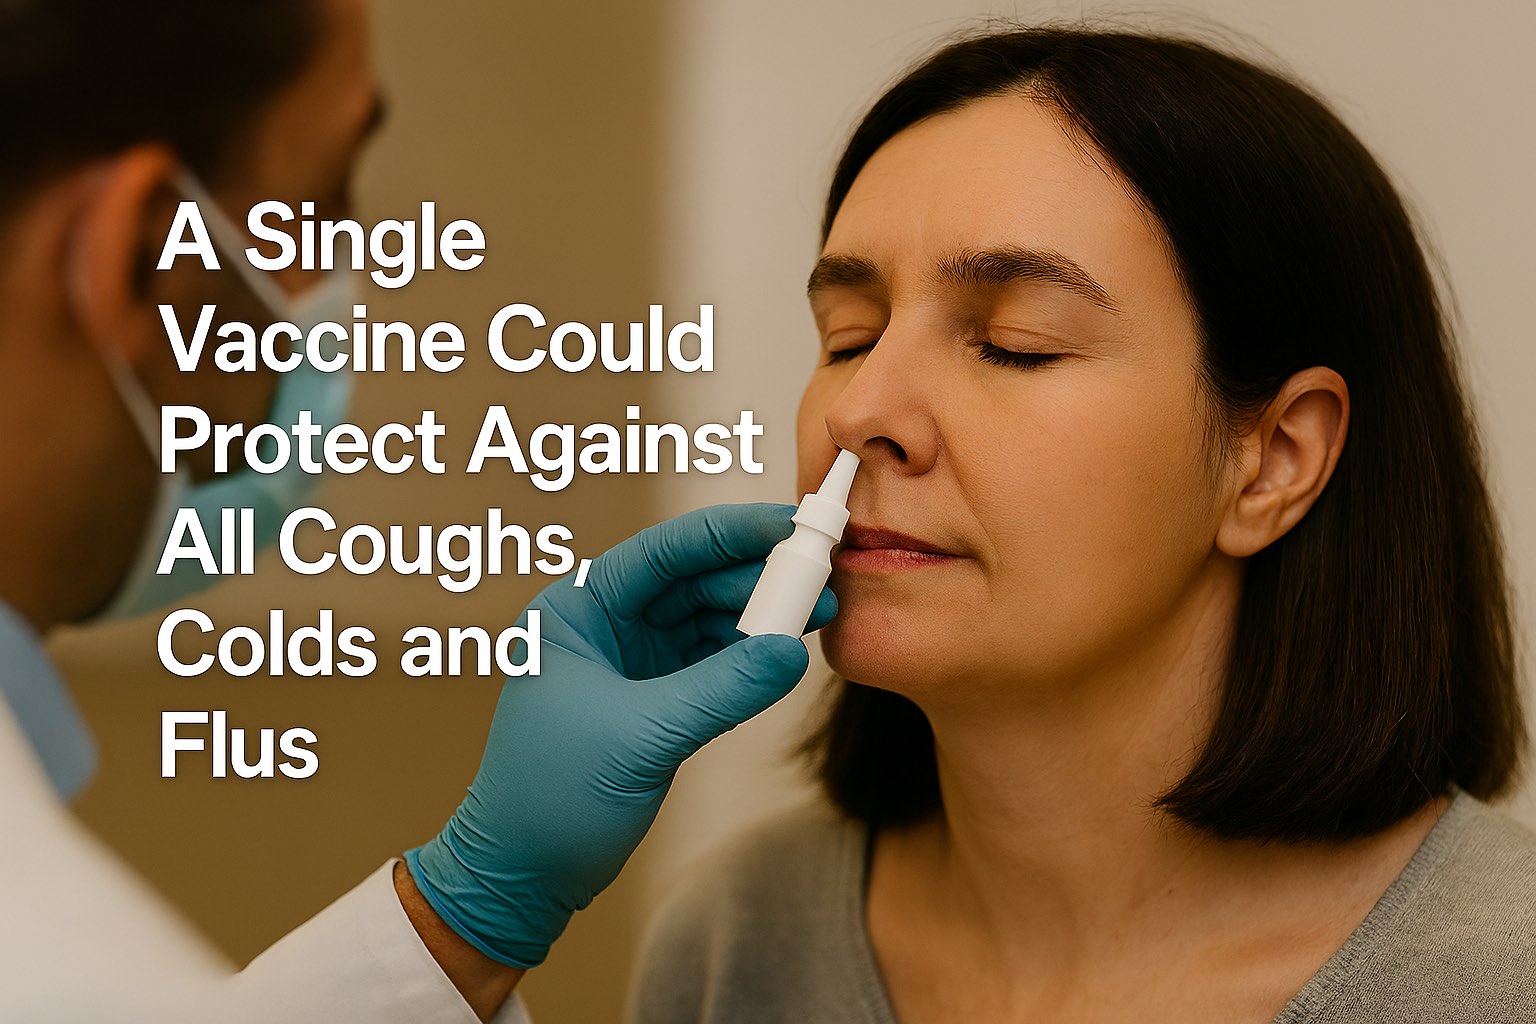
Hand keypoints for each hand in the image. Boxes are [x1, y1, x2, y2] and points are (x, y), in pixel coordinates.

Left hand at [405, 503, 834, 966]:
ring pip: (706, 619)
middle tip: (822, 579)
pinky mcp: (652, 701)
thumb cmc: (549, 798)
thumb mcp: (640, 736)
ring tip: (819, 613)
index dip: (733, 533)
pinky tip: (787, 652)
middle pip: (693, 580)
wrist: (520, 876)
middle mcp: (603, 624)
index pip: (666, 550)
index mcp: (578, 609)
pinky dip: (748, 657)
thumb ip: (720, 690)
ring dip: (759, 617)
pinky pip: (711, 661)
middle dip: (757, 578)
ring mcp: (629, 662)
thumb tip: (792, 652)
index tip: (794, 525)